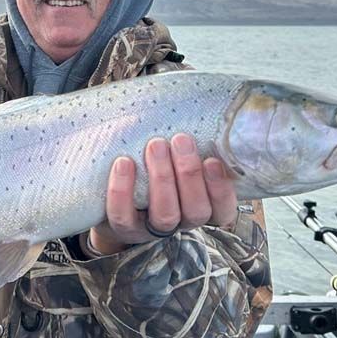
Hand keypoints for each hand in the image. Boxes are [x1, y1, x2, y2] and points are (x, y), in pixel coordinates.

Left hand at [86, 134, 237, 255]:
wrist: (113, 200)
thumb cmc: (154, 170)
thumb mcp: (177, 161)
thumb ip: (191, 147)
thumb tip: (200, 108)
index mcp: (202, 207)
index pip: (223, 210)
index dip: (221, 189)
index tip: (212, 160)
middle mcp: (182, 222)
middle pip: (196, 210)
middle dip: (189, 174)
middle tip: (180, 139)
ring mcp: (152, 229)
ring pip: (166, 215)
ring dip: (162, 178)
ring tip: (155, 145)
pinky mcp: (124, 228)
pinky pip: (123, 216)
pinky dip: (122, 190)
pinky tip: (123, 163)